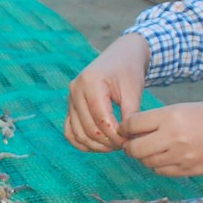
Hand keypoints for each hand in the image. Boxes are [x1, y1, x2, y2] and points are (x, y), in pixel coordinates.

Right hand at [65, 33, 151, 151]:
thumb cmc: (129, 72)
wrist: (120, 56)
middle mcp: (75, 90)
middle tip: (124, 145)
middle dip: (108, 142)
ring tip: (114, 146)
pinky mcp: (70, 106)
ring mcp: (70, 98)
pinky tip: (99, 146)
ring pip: (77, 133)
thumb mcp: (134, 90)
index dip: (115, 135)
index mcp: (91, 82)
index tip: (130, 140)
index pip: (101, 119)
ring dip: (96, 145)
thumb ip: (131, 114)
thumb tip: (128, 139)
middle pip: (89, 128)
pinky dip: (82, 142)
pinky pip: (69, 131)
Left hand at [119, 101, 202, 177]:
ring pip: (146, 162)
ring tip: (150, 148)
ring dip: (144, 156)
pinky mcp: (187, 170)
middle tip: (131, 142)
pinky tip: (164, 157)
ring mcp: (180, 157)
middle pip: (134, 148)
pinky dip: (157, 165)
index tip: (126, 128)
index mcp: (171, 116)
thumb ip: (159, 119)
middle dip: (129, 145)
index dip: (125, 127)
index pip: (133, 124)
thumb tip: (133, 129)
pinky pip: (161, 171)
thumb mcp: (185, 108)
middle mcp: (173, 137)